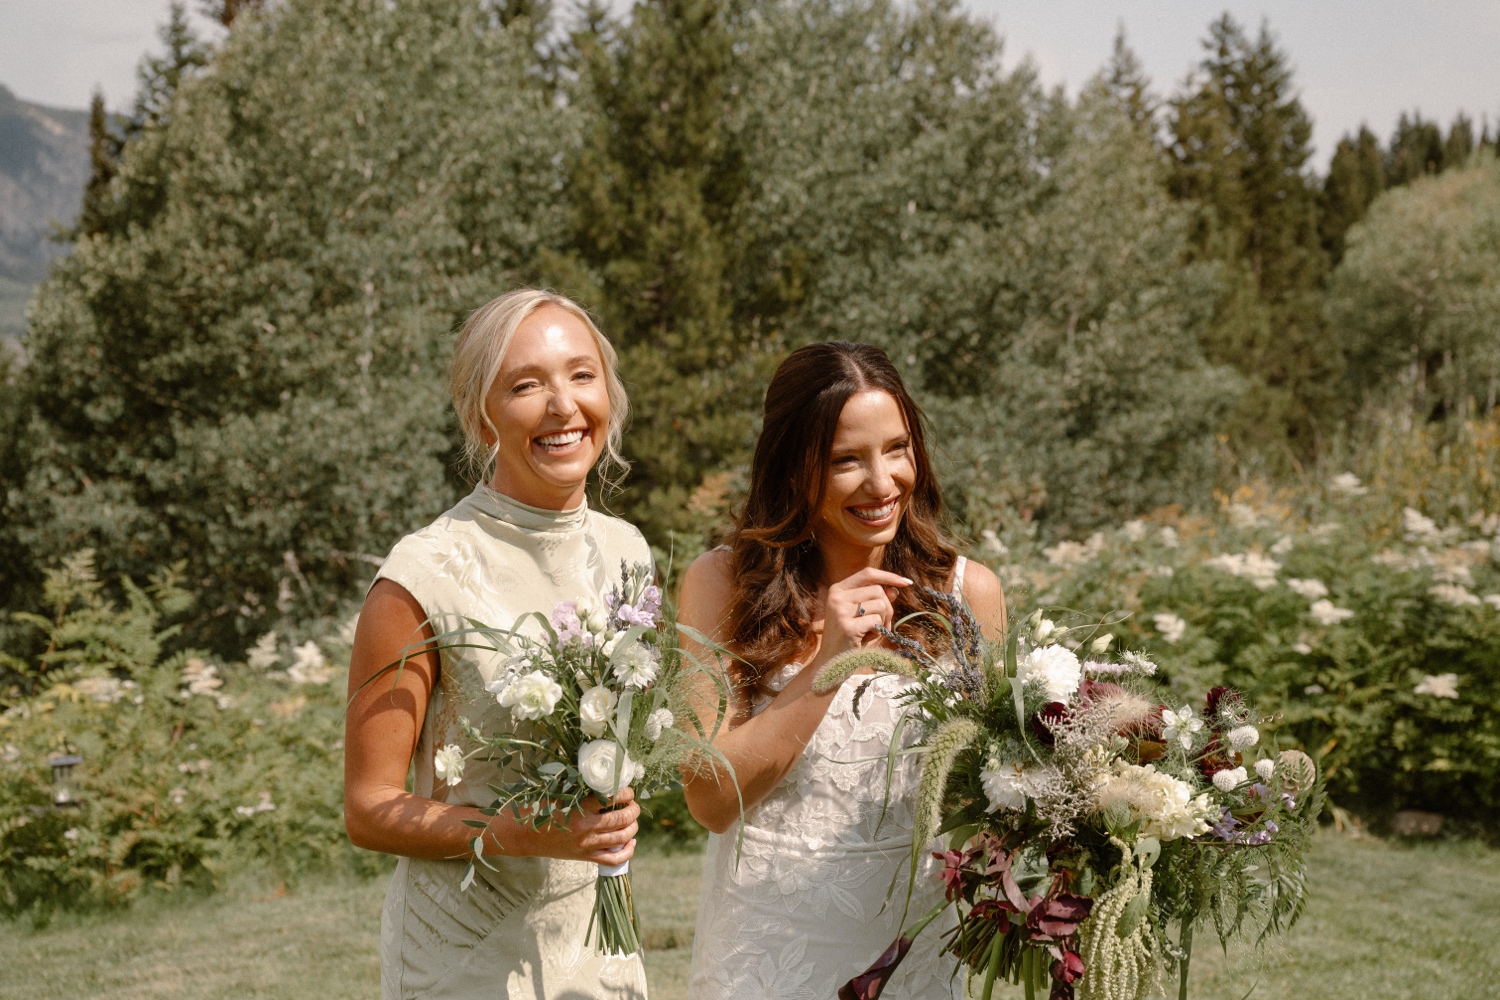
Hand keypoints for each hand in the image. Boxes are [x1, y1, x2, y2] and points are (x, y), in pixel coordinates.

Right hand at [514, 787, 639, 863]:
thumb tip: (601, 775)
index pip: (613, 798)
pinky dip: (627, 852)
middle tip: (633, 803)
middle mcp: (587, 828)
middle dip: (633, 809)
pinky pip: (613, 859)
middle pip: (622, 819)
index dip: (626, 792)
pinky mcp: (585, 857)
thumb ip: (580, 785)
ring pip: (622, 838)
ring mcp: (587, 845)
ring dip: (633, 826)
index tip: (627, 789)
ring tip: (633, 818)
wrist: (523, 834)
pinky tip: (631, 842)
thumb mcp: (559, 792)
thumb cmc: (539, 808)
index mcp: (580, 808)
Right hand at [821, 567, 911, 660]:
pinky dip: (878, 630)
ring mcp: (840, 611)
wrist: (831, 664)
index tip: (907, 583)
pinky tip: (867, 638)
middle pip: (878, 590)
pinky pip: (876, 620)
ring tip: (873, 631)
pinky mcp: (847, 626)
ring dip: (884, 620)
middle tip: (883, 624)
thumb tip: (895, 588)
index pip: (868, 574)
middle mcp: (836, 597)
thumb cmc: (849, 638)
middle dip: (888, 607)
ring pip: (880, 604)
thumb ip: (876, 600)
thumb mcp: (862, 615)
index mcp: (837, 590)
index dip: (889, 576)